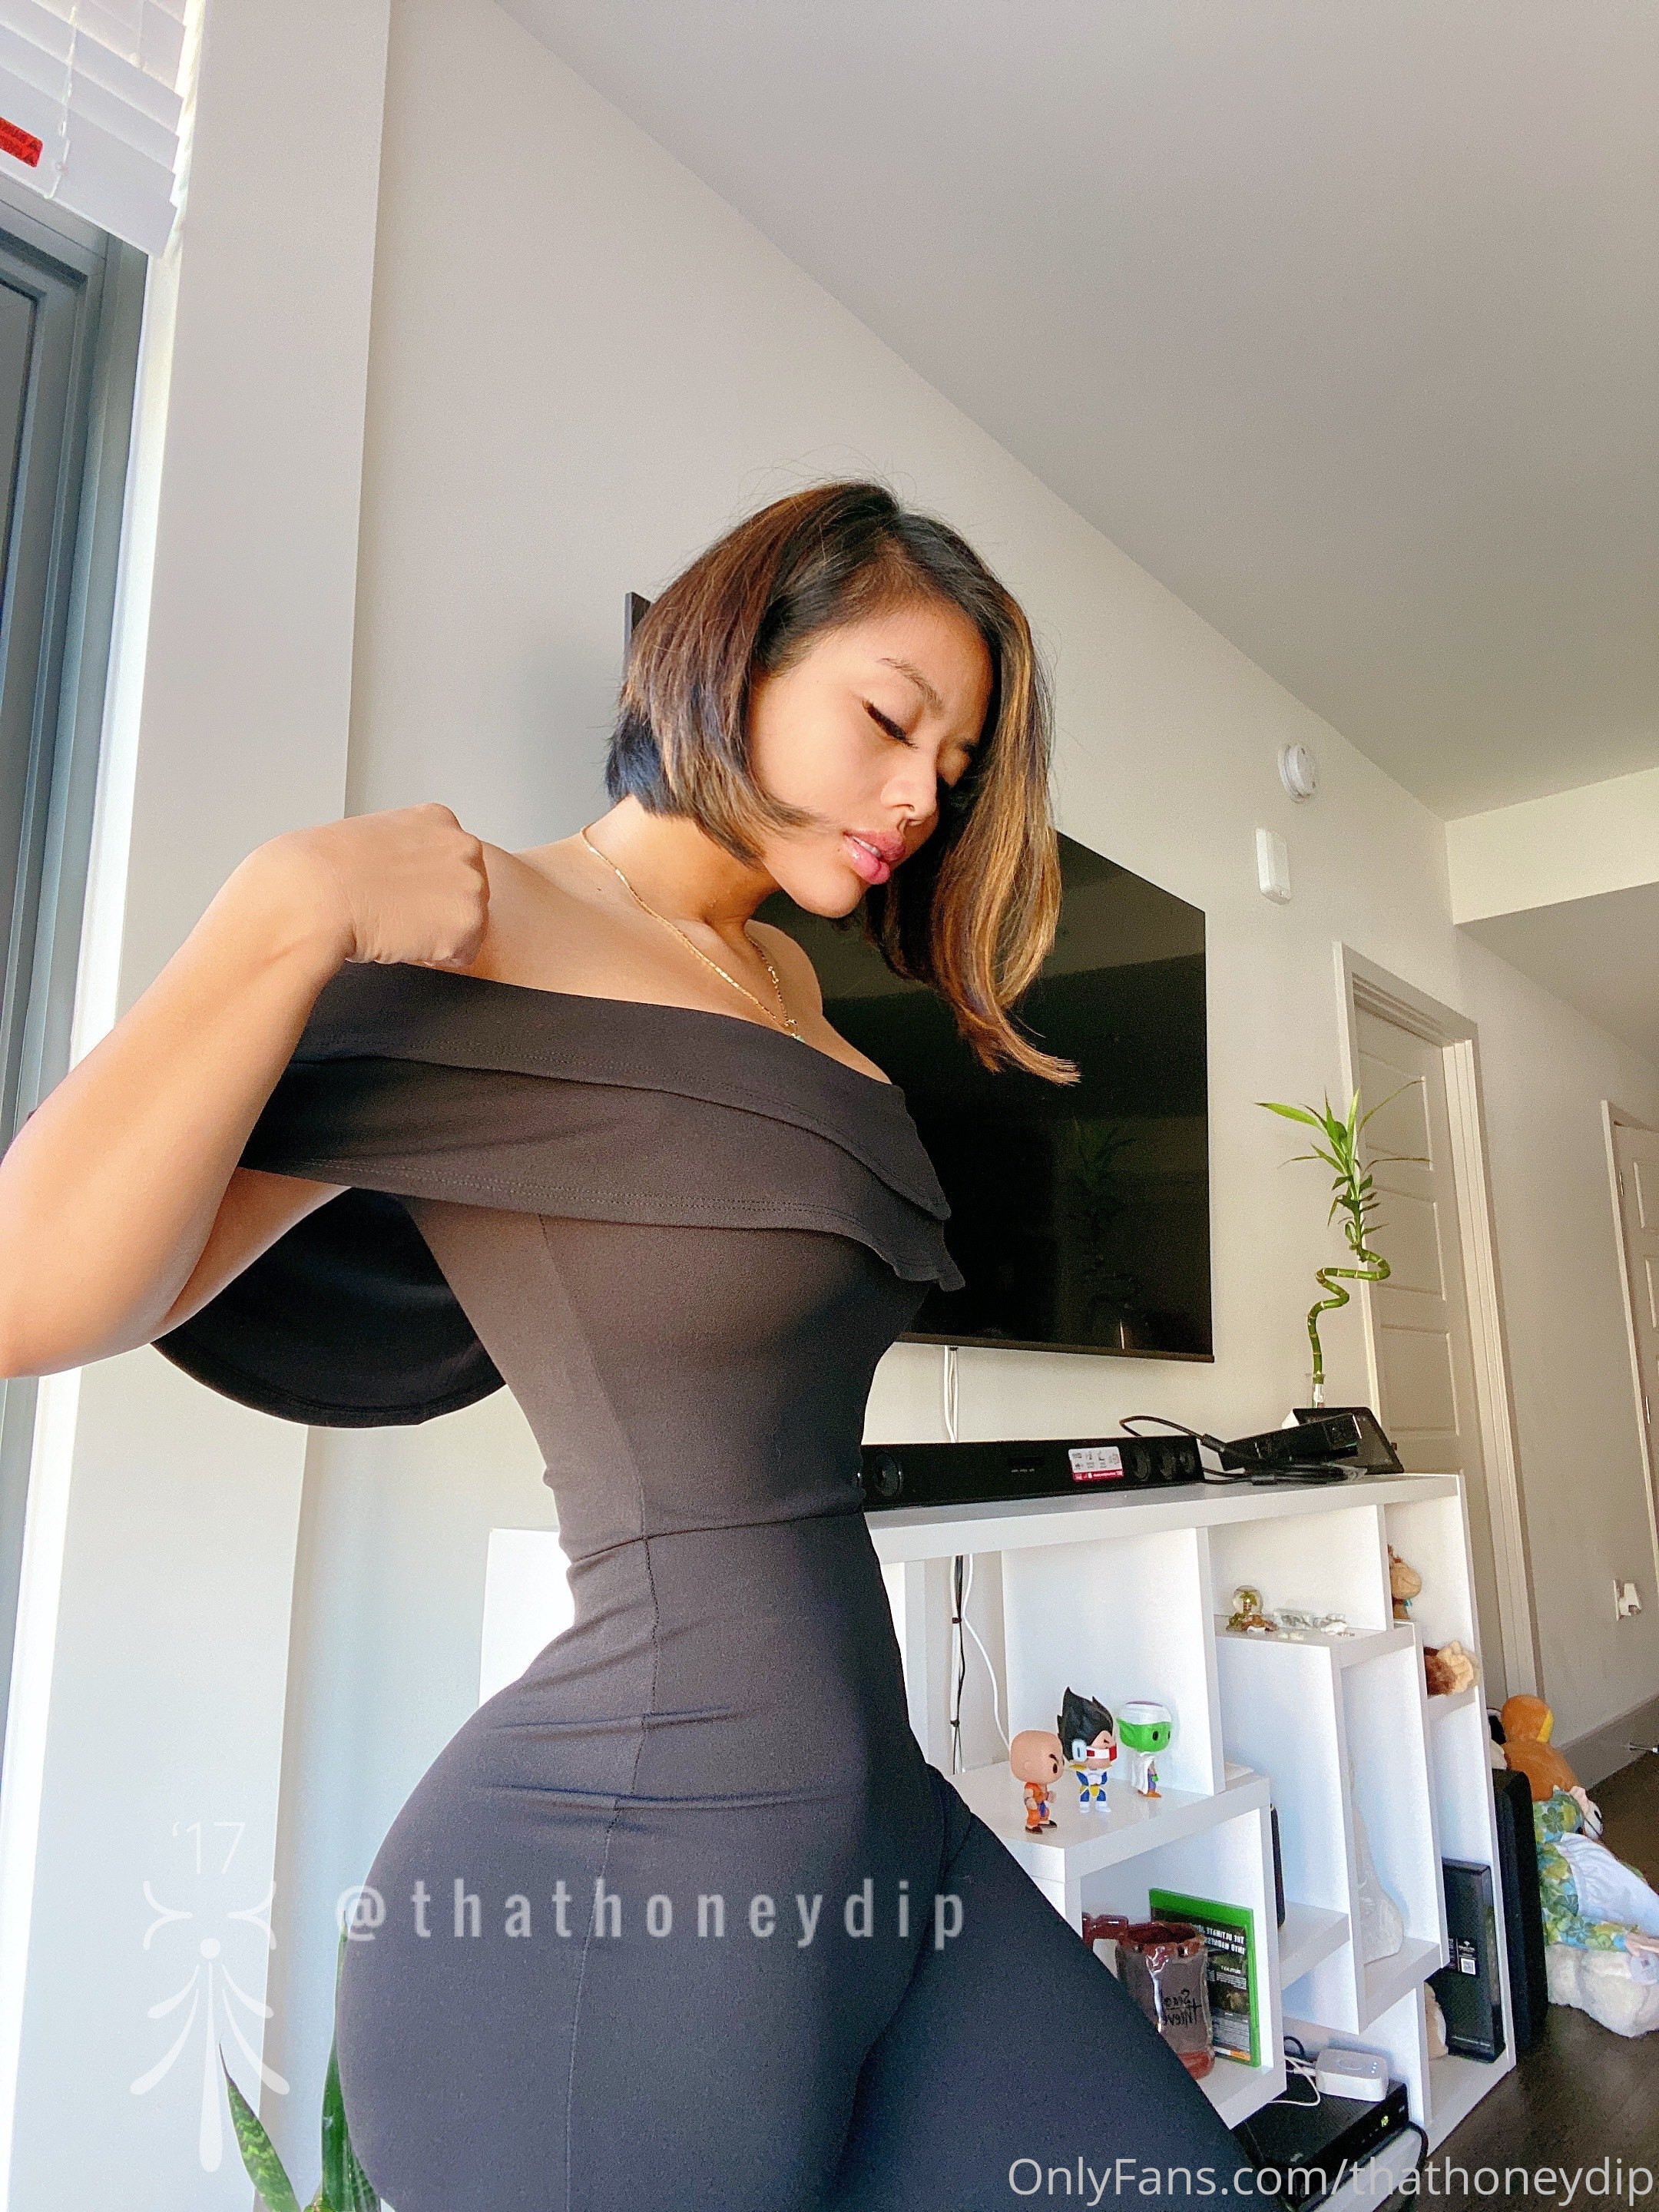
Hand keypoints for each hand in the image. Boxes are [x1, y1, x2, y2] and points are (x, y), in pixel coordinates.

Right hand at [251, 803, 491, 970]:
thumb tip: (405, 875)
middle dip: (435, 910)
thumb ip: (404, 850)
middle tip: (393, 910)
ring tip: (394, 922)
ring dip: (434, 933)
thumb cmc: (321, 871)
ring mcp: (471, 885)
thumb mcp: (372, 838)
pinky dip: (433, 958)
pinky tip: (401, 939)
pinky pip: (462, 955)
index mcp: (438, 819)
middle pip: (465, 895)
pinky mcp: (468, 925)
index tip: (395, 891)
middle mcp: (464, 846)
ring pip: (466, 926)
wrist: (311, 897)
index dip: (422, 887)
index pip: (451, 865)